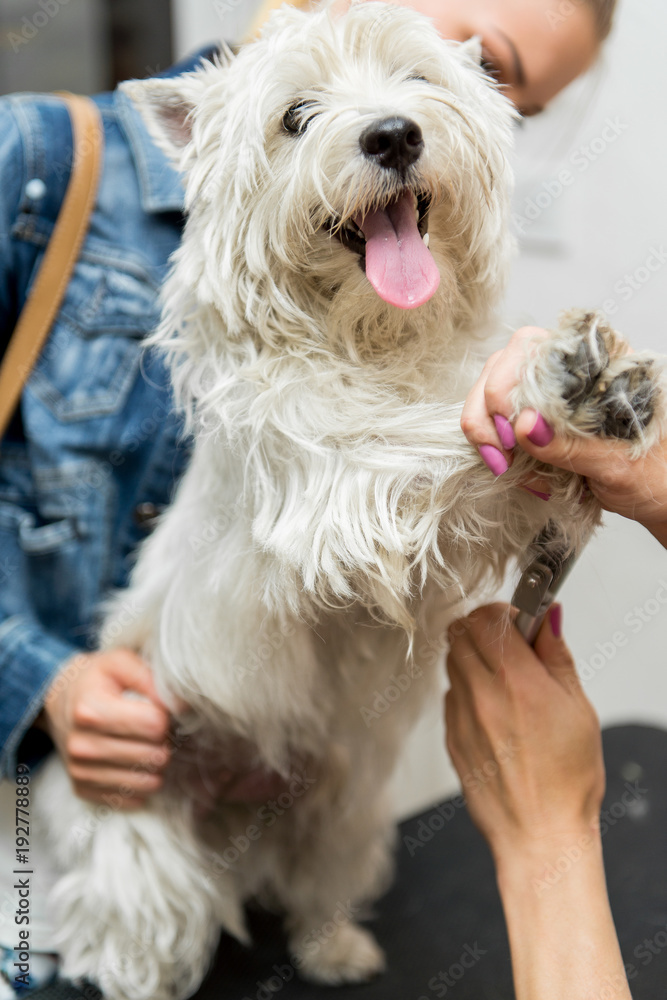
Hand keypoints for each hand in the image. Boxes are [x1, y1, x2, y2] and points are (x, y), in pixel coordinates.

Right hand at [41, 649, 170, 808]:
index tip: (156, 710)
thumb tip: (182, 706)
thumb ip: (152, 679)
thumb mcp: (121, 662)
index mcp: (91, 711)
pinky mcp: (83, 789)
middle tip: (155, 731)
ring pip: (147, 782)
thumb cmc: (97, 679)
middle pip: (154, 756)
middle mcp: (82, 745)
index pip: (155, 725)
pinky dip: (141, 783)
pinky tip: (135, 764)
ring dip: (156, 765)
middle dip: (163, 742)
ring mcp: (80, 771)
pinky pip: (132, 799)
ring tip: (147, 746)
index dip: (164, 717)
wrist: (59, 700)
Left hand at [445, 602, 604, 861]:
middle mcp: (481, 693)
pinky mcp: (450, 738)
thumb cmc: (566, 780)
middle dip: (484, 629)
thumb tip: (547, 618)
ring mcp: (459, 716)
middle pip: (460, 631)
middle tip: (510, 645)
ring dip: (473, 658)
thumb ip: (556, 655)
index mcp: (516, 679)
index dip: (504, 611)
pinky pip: (450, 696)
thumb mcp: (578, 708)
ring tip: (505, 681)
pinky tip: (494, 712)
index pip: (487, 616)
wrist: (540, 836)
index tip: (520, 621)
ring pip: (452, 661)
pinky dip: (467, 691)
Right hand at [461, 325, 666, 542]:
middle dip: (490, 409)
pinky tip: (509, 468)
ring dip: (484, 427)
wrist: (664, 497)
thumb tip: (523, 425)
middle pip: (505, 364)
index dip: (510, 382)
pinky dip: (491, 444)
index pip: (537, 347)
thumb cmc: (657, 475)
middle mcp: (572, 371)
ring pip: (491, 389)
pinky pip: (496, 419)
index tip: (511, 428)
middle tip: (502, 453)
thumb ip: (571, 446)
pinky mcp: (537, 419)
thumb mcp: (618, 465)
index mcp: (602, 364)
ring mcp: (550, 394)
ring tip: (502, 464)